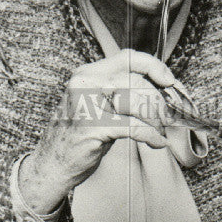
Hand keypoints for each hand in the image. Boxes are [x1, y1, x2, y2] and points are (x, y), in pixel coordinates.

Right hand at [18, 49, 174, 213]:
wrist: (52, 163)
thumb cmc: (78, 134)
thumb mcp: (94, 102)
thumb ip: (118, 89)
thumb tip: (158, 86)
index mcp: (87, 74)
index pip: (128, 58)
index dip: (153, 66)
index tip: (169, 81)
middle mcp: (85, 84)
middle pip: (138, 81)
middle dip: (159, 100)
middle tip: (169, 115)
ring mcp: (88, 104)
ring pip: (139, 103)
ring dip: (157, 119)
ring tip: (160, 130)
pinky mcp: (95, 127)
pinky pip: (136, 128)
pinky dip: (152, 136)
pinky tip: (157, 142)